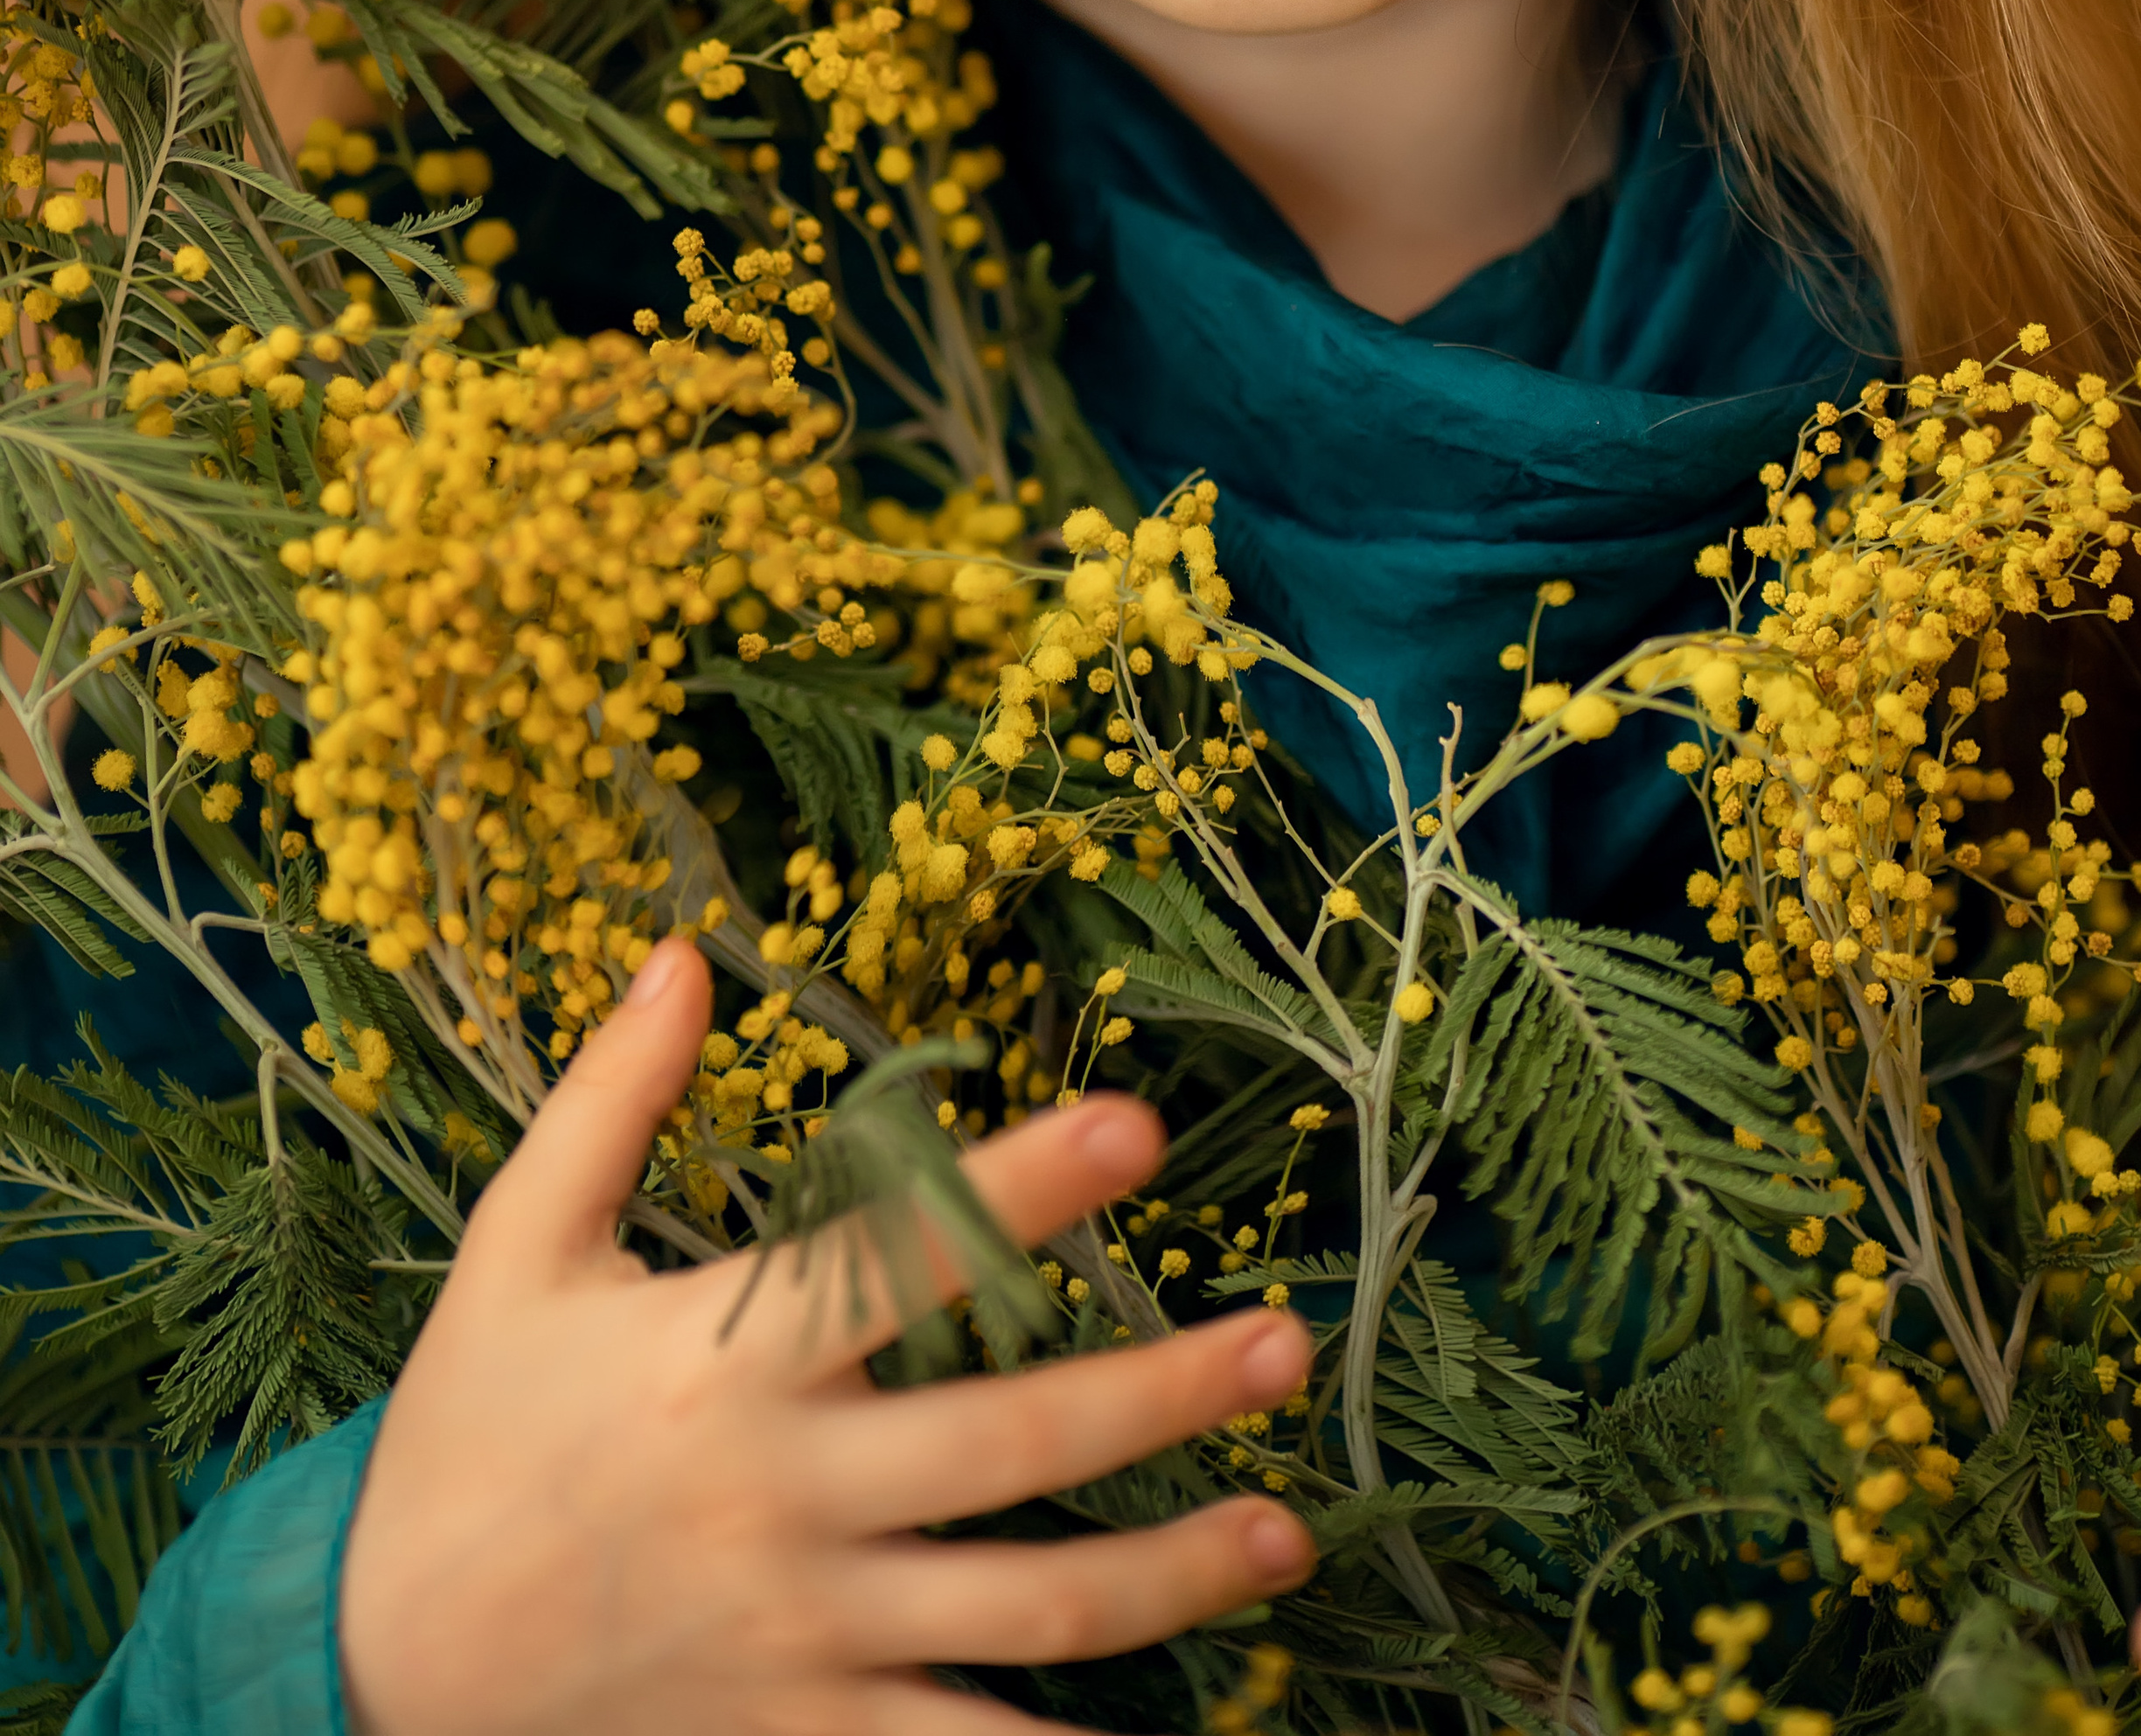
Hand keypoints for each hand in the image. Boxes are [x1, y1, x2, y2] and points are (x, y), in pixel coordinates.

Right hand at [339, 937, 1315, 1734]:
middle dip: (1163, 1394)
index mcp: (718, 1360)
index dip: (1026, 1187)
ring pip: (1028, 1609)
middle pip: (1013, 1440)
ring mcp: (804, 1631)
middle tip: (1287, 1345)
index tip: (1143, 1125)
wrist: (375, 1663)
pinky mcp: (802, 1732)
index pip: (903, 1256)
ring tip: (1294, 1534)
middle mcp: (782, 1497)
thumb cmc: (464, 1434)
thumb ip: (607, 1102)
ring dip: (1176, 1575)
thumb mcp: (515, 1251)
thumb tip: (683, 952)